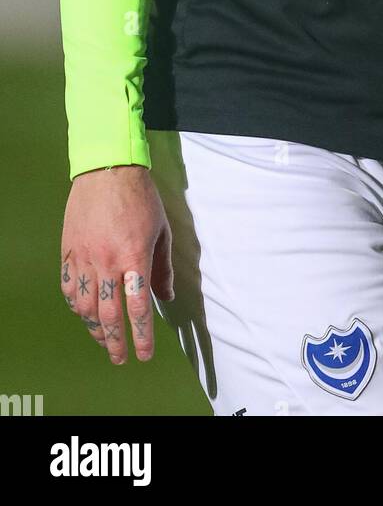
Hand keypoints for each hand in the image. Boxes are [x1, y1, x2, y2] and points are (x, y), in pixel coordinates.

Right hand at [60, 165, 173, 363]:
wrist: (107, 171)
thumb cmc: (141, 198)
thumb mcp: (162, 230)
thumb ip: (163, 267)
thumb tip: (167, 296)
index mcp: (134, 257)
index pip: (138, 308)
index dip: (141, 335)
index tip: (143, 354)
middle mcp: (107, 262)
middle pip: (109, 315)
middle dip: (115, 342)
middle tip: (120, 359)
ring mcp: (84, 258)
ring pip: (85, 307)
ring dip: (94, 329)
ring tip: (103, 340)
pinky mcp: (69, 252)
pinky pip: (67, 288)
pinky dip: (75, 306)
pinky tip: (84, 313)